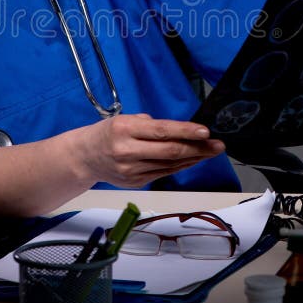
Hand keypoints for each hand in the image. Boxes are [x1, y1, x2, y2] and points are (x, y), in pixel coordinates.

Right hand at [74, 113, 224, 188]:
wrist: (85, 157)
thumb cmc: (108, 133)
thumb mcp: (125, 119)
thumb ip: (151, 125)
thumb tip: (182, 131)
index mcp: (124, 129)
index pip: (161, 131)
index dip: (185, 132)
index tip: (205, 132)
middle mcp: (127, 151)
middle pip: (170, 151)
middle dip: (198, 148)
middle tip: (217, 145)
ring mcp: (131, 170)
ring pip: (170, 165)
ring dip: (194, 158)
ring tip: (210, 151)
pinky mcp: (135, 182)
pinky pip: (164, 173)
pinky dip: (180, 166)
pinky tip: (193, 160)